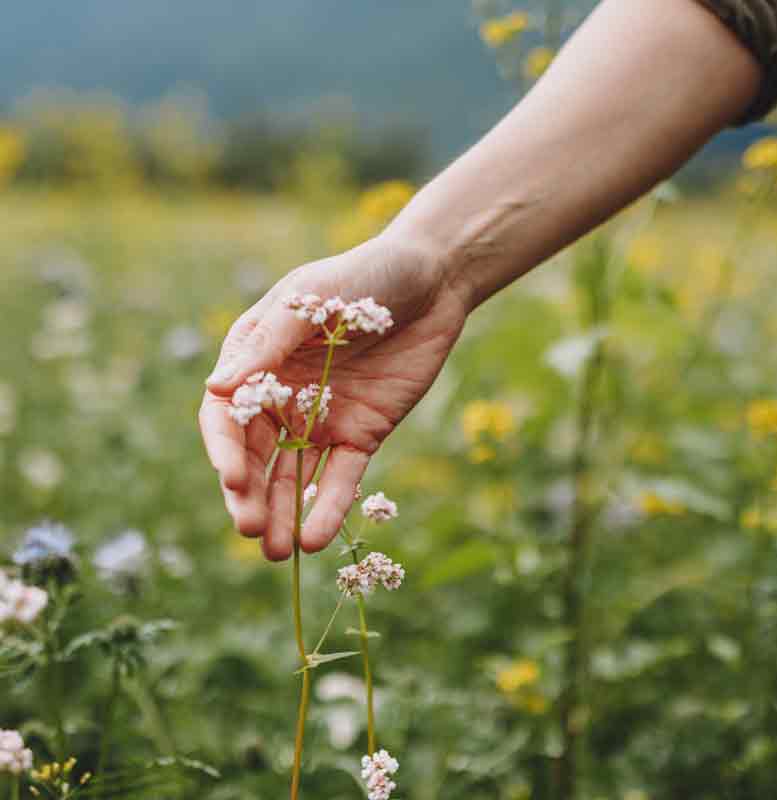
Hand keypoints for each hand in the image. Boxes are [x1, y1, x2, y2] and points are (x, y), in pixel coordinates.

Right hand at [199, 233, 467, 559]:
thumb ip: (269, 344)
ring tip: (277, 553)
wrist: (431, 281)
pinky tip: (317, 538)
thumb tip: (216, 389)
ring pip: (293, 476)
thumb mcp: (312, 299)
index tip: (233, 480)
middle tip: (250, 530)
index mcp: (258, 361)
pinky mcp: (361, 434)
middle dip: (250, 495)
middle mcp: (282, 397)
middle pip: (255, 456)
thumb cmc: (364, 276)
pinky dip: (328, 507)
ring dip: (282, 514)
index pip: (228, 415)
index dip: (226, 450)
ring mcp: (321, 419)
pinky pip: (340, 477)